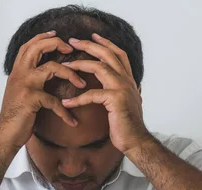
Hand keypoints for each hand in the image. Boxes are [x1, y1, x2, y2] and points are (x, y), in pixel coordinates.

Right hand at [0, 31, 86, 147]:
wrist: (5, 134)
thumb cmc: (15, 116)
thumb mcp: (20, 93)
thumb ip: (29, 81)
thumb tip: (45, 76)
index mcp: (17, 72)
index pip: (28, 47)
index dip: (42, 38)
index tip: (56, 35)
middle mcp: (19, 74)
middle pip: (37, 48)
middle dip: (56, 44)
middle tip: (71, 49)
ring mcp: (25, 85)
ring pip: (51, 68)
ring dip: (70, 74)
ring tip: (82, 84)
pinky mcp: (31, 99)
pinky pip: (54, 101)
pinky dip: (65, 112)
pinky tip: (72, 121)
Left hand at [60, 33, 150, 153]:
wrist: (136, 141)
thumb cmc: (128, 126)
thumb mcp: (128, 104)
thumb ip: (127, 93)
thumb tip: (132, 87)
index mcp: (129, 80)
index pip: (119, 54)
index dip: (106, 44)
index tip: (93, 36)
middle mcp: (127, 81)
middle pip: (108, 54)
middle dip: (90, 45)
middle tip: (73, 40)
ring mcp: (123, 88)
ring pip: (100, 67)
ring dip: (80, 64)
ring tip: (65, 65)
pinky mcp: (116, 100)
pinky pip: (92, 94)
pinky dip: (78, 99)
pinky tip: (67, 104)